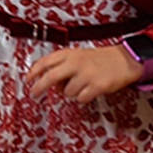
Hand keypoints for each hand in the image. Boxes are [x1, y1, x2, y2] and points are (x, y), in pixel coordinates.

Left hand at [24, 45, 141, 104]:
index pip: (46, 61)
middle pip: (50, 77)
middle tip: (34, 94)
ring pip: (67, 92)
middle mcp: (76, 63)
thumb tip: (48, 82)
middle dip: (39, 87)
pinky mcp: (97, 86)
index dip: (34, 72)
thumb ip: (63, 65)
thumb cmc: (100, 59)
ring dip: (70, 93)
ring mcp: (87, 74)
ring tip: (80, 86)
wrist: (125, 60)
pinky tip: (89, 91)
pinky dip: (82, 98)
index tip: (27, 80)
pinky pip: (81, 98)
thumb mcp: (78, 56)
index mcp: (70, 54)